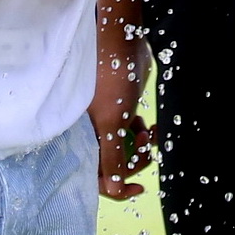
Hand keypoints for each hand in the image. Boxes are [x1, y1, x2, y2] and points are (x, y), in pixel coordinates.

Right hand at [91, 45, 155, 201]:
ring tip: (149, 135)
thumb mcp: (110, 123)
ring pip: (125, 151)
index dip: (115, 188)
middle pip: (114, 166)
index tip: (139, 188)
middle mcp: (92, 134)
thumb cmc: (111, 81)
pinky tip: (151, 128)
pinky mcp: (121, 113)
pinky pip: (132, 135)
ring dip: (141, 148)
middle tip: (145, 149)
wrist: (123, 44)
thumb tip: (115, 190)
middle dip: (133, 162)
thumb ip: (111, 159)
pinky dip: (143, 135)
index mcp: (83, 139)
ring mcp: (107, 124)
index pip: (95, 176)